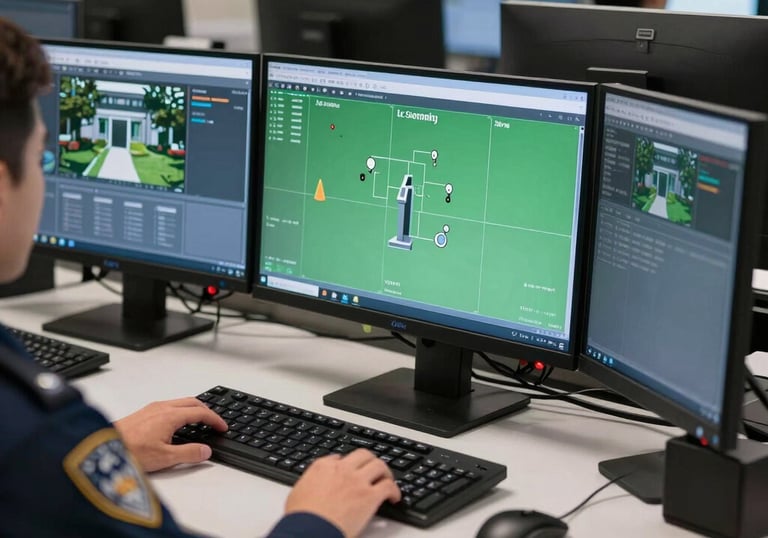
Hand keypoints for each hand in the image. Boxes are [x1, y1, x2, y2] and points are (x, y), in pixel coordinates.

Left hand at [114, 397, 227, 472]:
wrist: (99, 449)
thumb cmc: (129, 451)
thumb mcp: (165, 458)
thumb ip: (189, 454)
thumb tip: (206, 451)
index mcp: (170, 415)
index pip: (201, 412)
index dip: (215, 419)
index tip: (222, 427)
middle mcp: (161, 407)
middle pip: (192, 402)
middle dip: (207, 410)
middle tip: (214, 422)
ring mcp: (150, 408)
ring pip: (179, 402)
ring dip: (193, 409)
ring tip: (198, 421)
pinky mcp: (142, 413)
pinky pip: (168, 405)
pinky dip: (180, 411)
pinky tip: (176, 424)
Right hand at [284, 449, 401, 537]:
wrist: (309, 529)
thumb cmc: (301, 517)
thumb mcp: (298, 492)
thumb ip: (310, 482)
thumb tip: (314, 483)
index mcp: (322, 467)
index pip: (340, 457)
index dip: (349, 464)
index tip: (353, 470)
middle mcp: (342, 469)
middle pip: (363, 455)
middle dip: (371, 461)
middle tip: (374, 470)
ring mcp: (357, 481)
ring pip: (379, 465)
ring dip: (385, 473)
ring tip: (387, 480)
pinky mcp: (369, 496)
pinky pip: (388, 486)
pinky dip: (394, 490)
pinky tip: (394, 497)